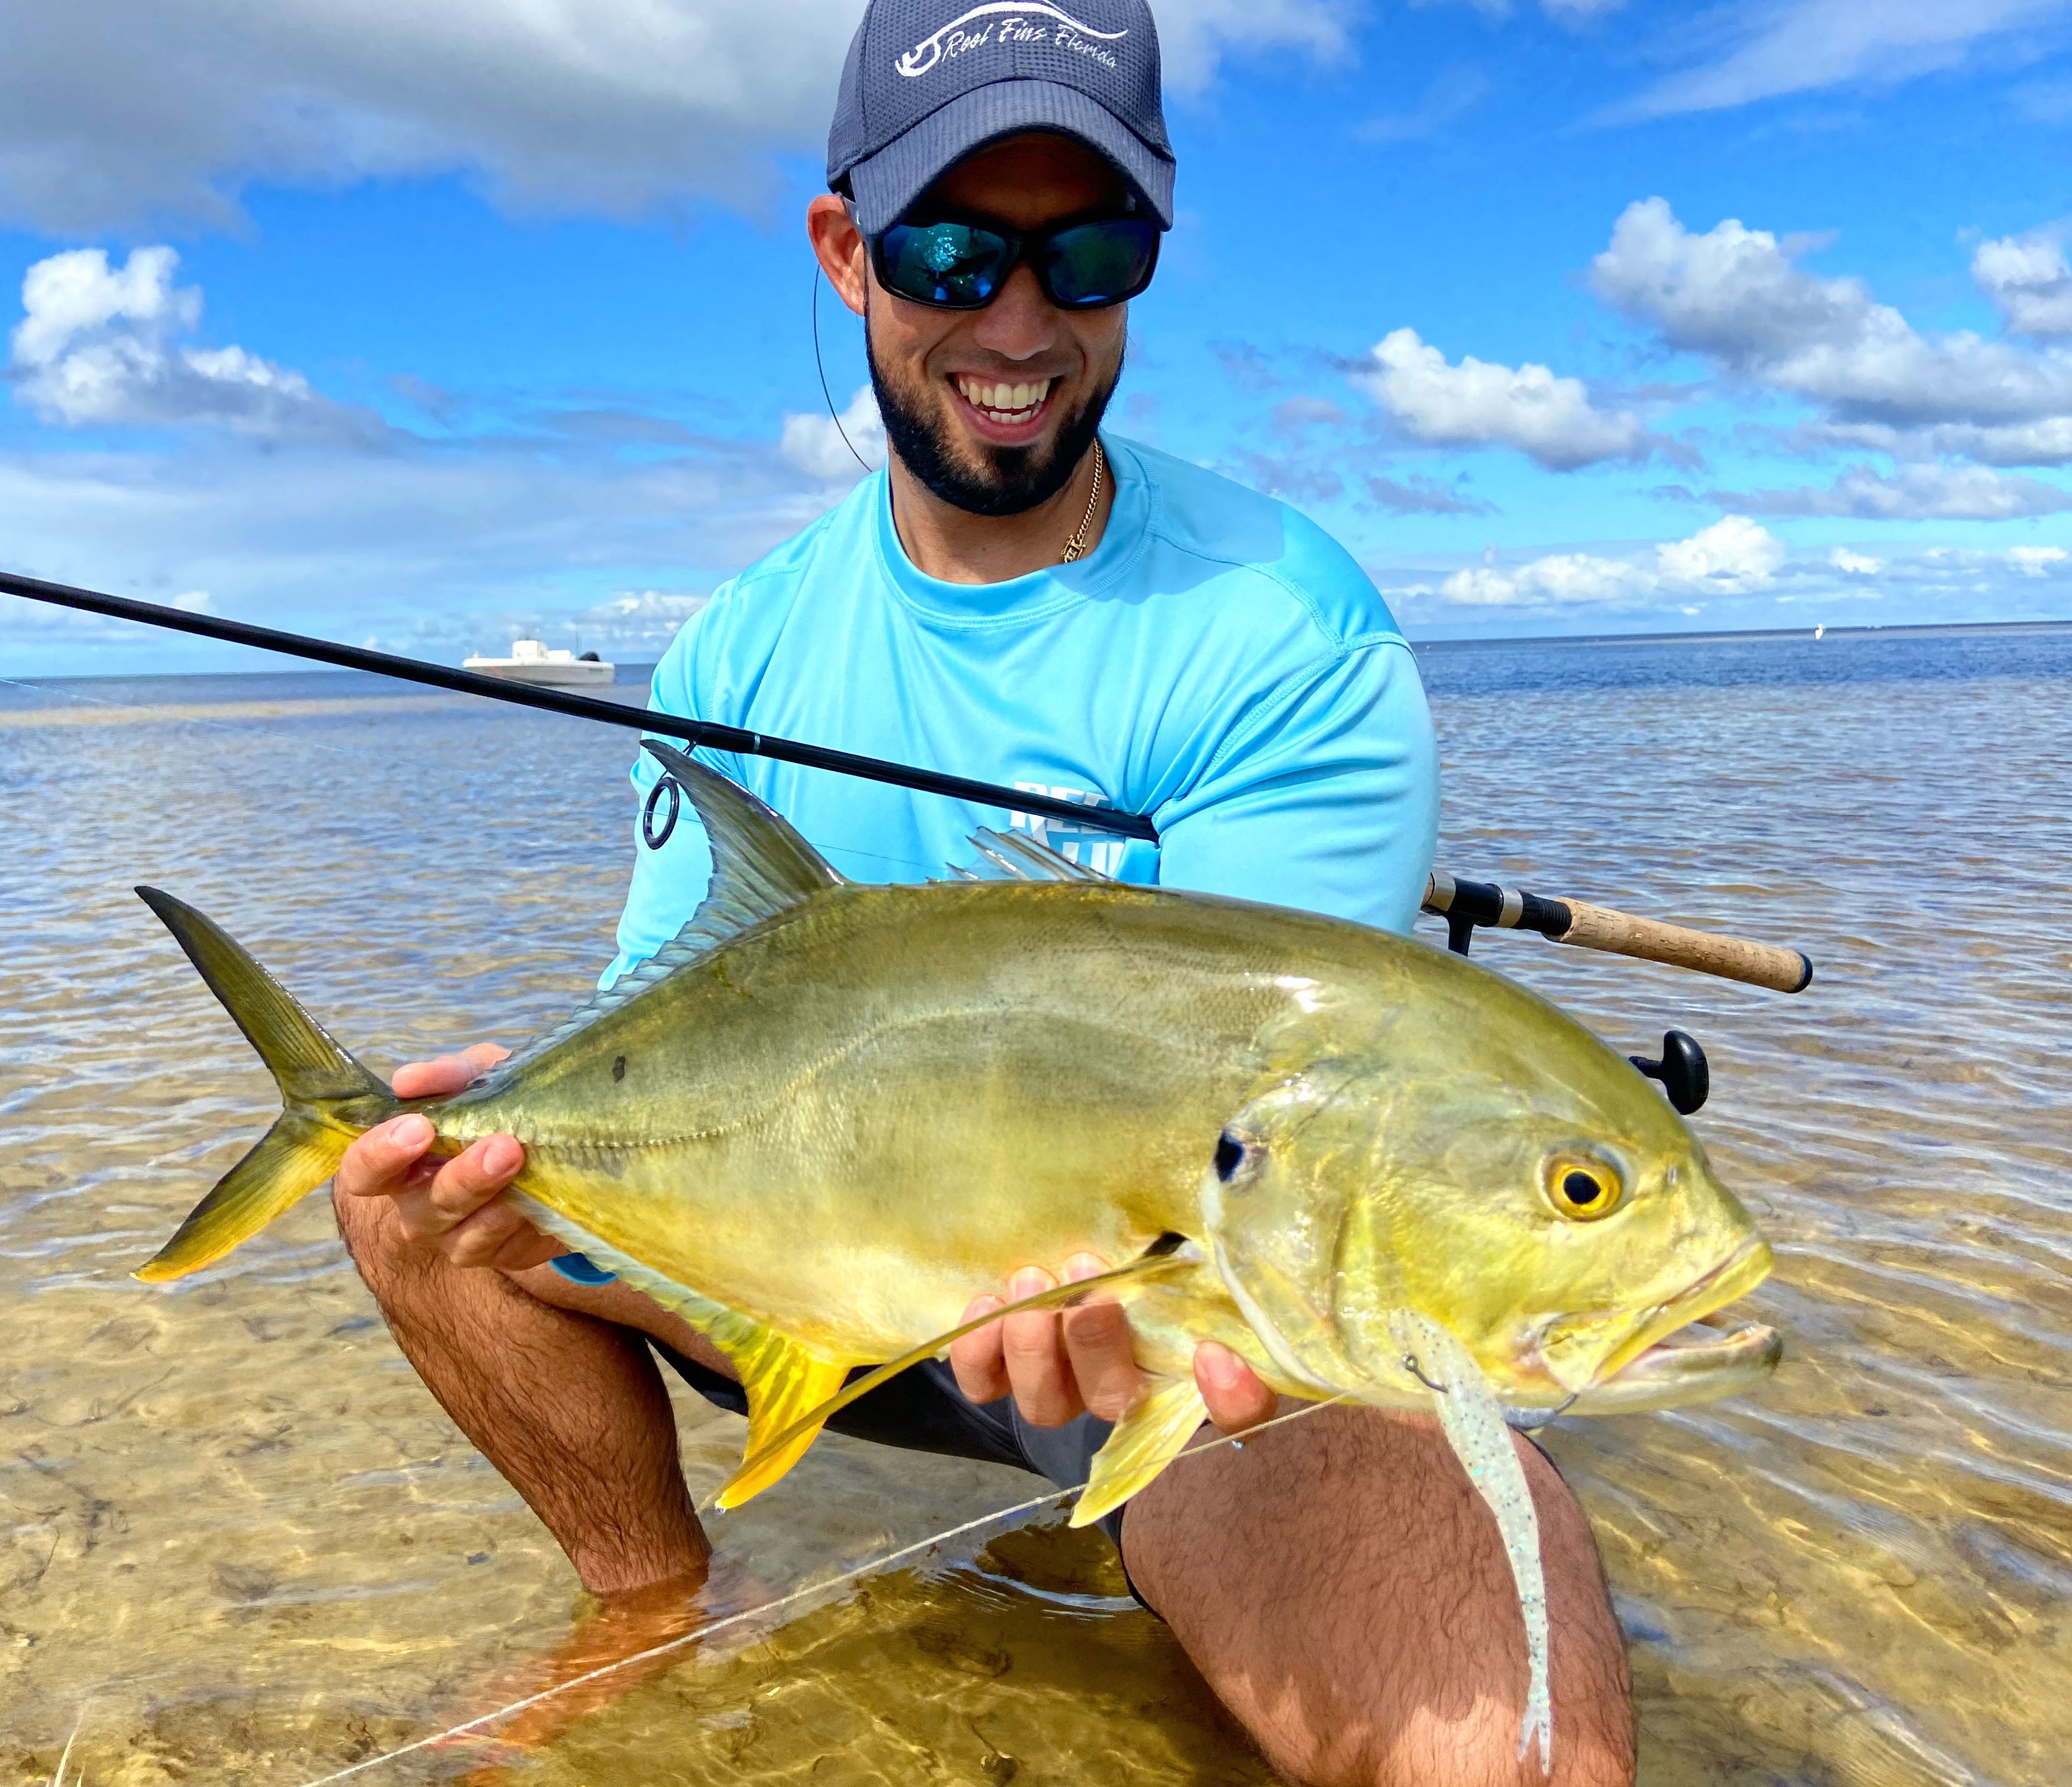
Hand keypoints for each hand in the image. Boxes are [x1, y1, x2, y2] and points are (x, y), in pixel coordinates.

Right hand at [335, 1043, 560, 1271]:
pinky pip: (501, 1246)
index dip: (380, 1154)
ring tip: (521, 1160)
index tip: (417, 1126)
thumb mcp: (478, 1076)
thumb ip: (445, 1076)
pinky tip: (534, 1195)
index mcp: (400, 1161)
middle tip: (498, 1146)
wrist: (559, 1138)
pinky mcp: (498, 1253)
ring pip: (463, 1233)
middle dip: (462, 1177)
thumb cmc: (497, 1104)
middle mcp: (419, 1204)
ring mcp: (456, 1235)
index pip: (363, 1170)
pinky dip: (519, 1220)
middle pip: (422, 1206)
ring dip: (495, 1198)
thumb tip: (406, 1080)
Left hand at [947, 1254, 1277, 1433]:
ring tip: (1032, 1278)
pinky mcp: (1004, 1377)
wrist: (1058, 1241)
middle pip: (1116, 1399)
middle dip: (1095, 1342)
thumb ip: (1199, 1245)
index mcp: (1186, 1358)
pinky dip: (979, 1351)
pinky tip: (988, 1301)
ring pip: (1045, 1405)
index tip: (1211, 1353)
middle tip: (1086, 1274)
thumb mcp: (1176, 1236)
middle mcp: (1125, 1386)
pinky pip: (985, 1387)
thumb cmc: (1134, 1235)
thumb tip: (1206, 1232)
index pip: (1238, 1412)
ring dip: (1034, 1344)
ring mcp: (1062, 1387)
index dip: (1231, 1400)